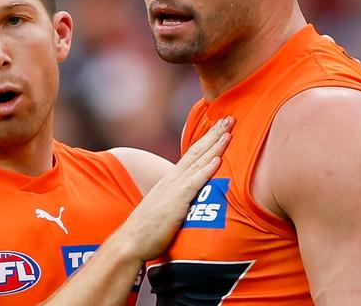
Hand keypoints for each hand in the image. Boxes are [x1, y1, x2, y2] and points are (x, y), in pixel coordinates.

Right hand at [114, 117, 232, 262]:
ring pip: (197, 161)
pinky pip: (194, 182)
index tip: (220, 127)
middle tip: (230, 118)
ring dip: (215, 145)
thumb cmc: (148, 230)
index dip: (207, 139)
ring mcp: (174, 188)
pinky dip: (206, 169)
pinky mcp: (176, 202)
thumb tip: (191, 200)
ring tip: (228, 130)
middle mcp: (172, 179)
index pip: (192, 154)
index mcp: (171, 180)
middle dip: (214, 133)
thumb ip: (178, 200)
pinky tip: (217, 159)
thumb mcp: (166, 208)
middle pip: (196, 151)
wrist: (130, 242)